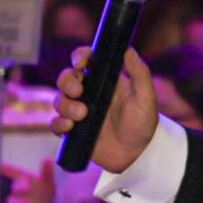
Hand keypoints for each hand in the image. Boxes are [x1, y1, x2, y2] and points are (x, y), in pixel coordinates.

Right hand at [1, 158, 54, 202]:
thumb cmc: (46, 195)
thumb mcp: (48, 183)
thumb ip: (47, 172)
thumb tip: (47, 158)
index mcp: (26, 179)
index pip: (13, 172)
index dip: (3, 169)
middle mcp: (19, 190)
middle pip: (15, 187)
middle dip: (19, 187)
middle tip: (27, 186)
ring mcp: (17, 202)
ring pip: (12, 201)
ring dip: (19, 202)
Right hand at [51, 46, 157, 172]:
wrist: (137, 153)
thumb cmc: (143, 122)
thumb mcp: (145, 96)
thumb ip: (140, 73)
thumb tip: (128, 49)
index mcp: (105, 80)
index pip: (86, 61)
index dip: (80, 57)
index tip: (82, 63)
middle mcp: (90, 93)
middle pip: (67, 78)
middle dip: (67, 81)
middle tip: (78, 91)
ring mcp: (80, 111)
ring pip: (59, 100)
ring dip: (65, 105)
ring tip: (83, 114)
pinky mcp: (73, 131)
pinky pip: (56, 124)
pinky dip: (58, 123)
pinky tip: (69, 127)